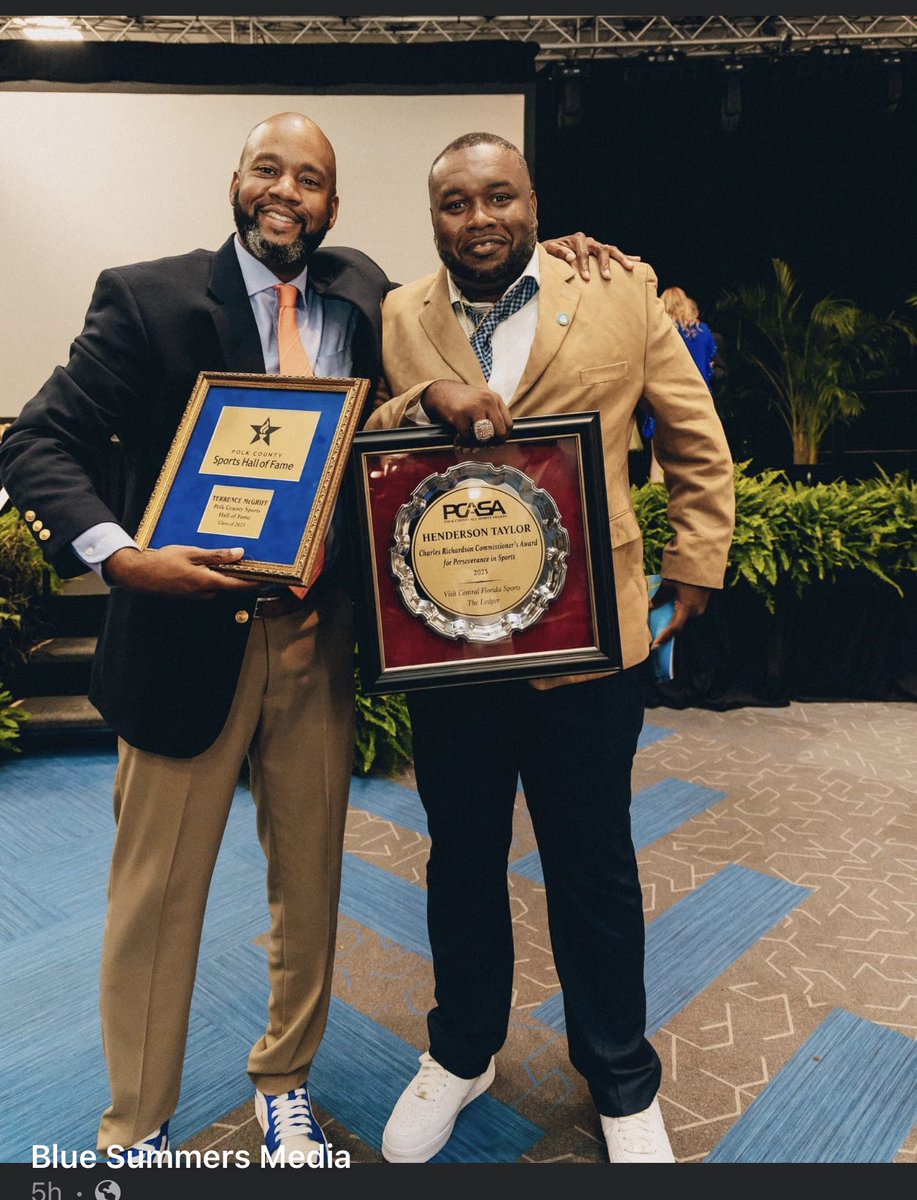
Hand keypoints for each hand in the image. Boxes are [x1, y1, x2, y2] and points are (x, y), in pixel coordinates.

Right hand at [104, 545, 258, 598]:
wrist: (140, 575)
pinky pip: (209, 583)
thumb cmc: (163, 562)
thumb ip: (216, 555)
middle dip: (242, 573)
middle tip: (253, 558)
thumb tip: (239, 554)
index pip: (239, 584)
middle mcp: (205, 592)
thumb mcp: (191, 553)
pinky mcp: (192, 593)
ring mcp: (198, 594)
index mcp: (207, 582)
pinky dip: (215, 574)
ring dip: (227, 572)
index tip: (271, 577)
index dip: (256, 581)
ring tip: (232, 555)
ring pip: (220, 583)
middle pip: (231, 584)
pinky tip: (212, 562)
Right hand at [421, 379, 511, 443]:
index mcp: (495, 399)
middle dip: (491, 444)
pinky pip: (467, 436)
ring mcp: (474, 407)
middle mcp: (487, 401)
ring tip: (469, 445)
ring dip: (476, 444)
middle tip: (483, 447)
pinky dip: (462, 441)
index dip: (503, 438)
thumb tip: (497, 440)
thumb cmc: (463, 400)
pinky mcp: (460, 414)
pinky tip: (458, 440)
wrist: (441, 391)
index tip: (495, 443)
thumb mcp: (483, 401)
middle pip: (499, 432)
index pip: (509, 424)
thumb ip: (492, 416)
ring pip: (484, 436)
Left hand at [542, 233, 640, 281]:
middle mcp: (589, 241)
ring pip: (611, 250)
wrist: (553, 249)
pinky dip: (626, 256)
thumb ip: (559, 252)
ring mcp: (596, 245)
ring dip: (621, 259)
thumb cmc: (551, 252)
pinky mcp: (601, 251)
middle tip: (607, 277)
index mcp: (577, 240)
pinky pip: (615, 253)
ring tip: (631, 267)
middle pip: (601, 250)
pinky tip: (637, 260)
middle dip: (605, 264)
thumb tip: (571, 257)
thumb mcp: (550, 250)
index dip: (584, 265)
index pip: (583, 253)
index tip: (587, 278)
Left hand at [650, 578, 711, 646]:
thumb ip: (659, 598)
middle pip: (679, 626)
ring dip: (674, 623)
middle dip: (668, 632)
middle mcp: (696, 611)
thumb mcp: (668, 584)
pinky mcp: (701, 604)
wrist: (703, 564)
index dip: (664, 637)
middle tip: (655, 638)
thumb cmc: (685, 573)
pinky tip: (671, 614)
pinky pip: (689, 614)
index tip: (655, 646)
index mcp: (687, 608)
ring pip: (684, 620)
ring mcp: (700, 608)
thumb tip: (651, 607)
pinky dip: (679, 616)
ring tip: (662, 628)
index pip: (674, 628)